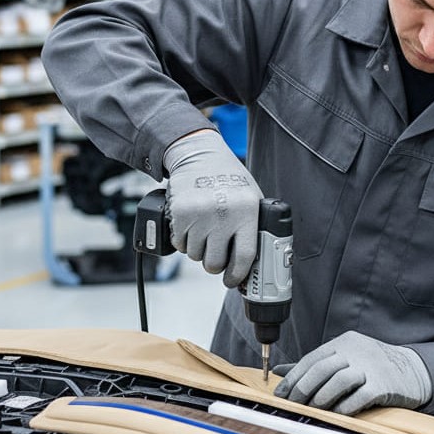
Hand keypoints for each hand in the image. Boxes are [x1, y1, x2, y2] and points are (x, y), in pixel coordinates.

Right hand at [163, 129, 261, 287]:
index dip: (237, 275)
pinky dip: (184, 241)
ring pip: (195, 255)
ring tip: (204, 232)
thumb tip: (253, 262)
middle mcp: (224, 214)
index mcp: (246, 211)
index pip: (244, 256)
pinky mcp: (180, 214)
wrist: (199, 154)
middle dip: (214, 264)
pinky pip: (179, 244)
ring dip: (198, 250)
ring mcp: (200, 214)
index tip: (232, 280)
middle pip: (214, 262)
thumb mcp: (250, 197)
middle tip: (215, 254)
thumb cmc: (228, 178)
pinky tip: (191, 226)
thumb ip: (252, 225)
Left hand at [273, 330, 431, 415]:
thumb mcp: (346, 360)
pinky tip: (336, 415)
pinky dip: (344, 407)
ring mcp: (371, 366)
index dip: (294, 377)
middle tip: (293, 406)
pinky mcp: (384, 384)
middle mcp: (356, 350)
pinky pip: (358, 397)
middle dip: (303, 389)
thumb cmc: (374, 369)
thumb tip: (279, 372)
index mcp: (344, 342)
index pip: (312, 358)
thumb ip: (315, 366)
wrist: (415, 372)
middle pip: (322, 368)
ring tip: (313, 411)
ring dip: (322, 399)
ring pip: (338, 381)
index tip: (281, 395)